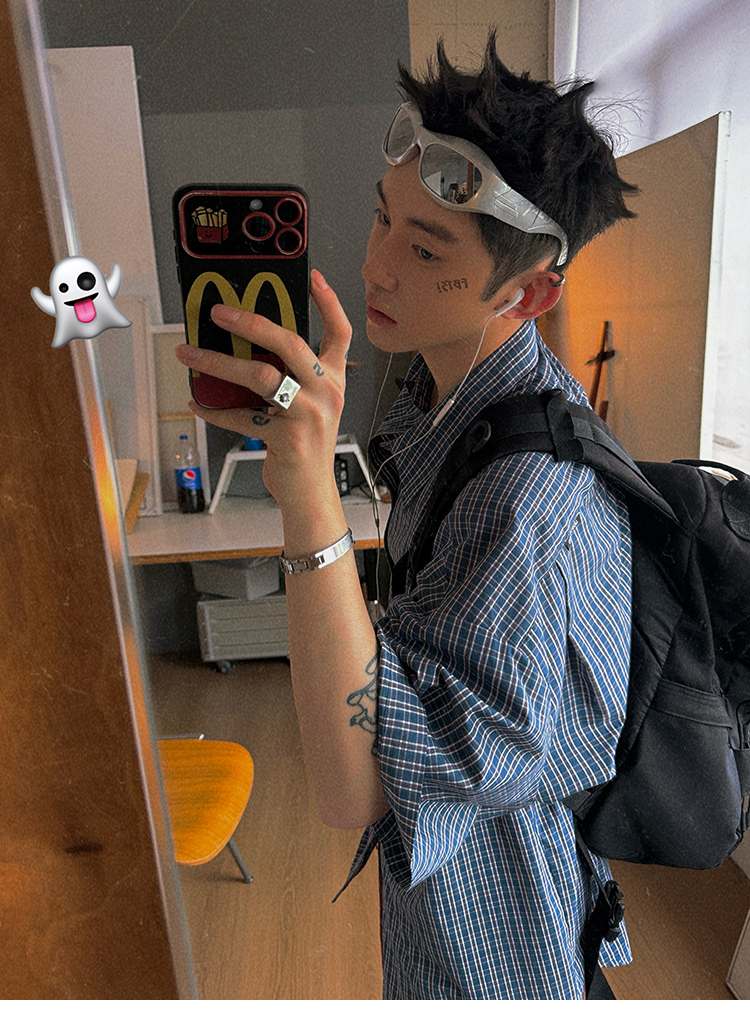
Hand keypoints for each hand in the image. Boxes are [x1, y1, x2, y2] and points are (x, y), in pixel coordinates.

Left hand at [175, 269, 351, 510]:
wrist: (310, 493)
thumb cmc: (305, 447)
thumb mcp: (309, 407)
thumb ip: (290, 379)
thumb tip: (243, 352)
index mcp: (333, 381)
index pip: (340, 334)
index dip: (329, 303)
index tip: (312, 278)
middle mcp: (325, 394)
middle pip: (290, 344)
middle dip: (251, 323)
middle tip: (220, 312)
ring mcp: (308, 416)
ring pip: (260, 377)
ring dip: (218, 363)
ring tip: (190, 354)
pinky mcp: (287, 439)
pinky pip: (242, 417)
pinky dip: (214, 410)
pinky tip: (199, 403)